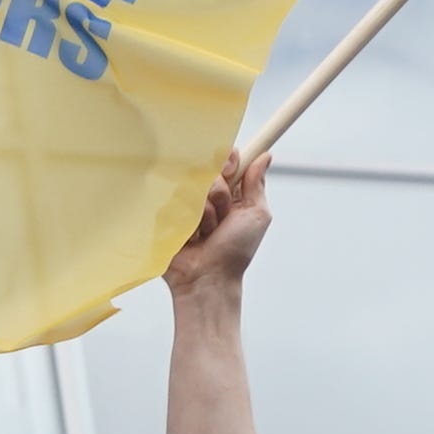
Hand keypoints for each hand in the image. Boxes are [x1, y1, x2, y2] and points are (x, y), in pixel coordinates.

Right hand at [172, 151, 272, 298]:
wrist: (207, 278)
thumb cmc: (236, 252)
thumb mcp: (257, 216)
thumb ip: (257, 185)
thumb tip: (264, 155)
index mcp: (233, 192)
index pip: (229, 159)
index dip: (229, 159)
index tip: (231, 169)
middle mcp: (210, 195)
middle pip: (209, 171)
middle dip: (219, 194)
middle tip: (222, 218)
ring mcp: (188, 204)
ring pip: (192, 188)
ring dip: (204, 214)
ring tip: (206, 234)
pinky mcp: (169, 214)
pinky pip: (174, 203)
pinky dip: (186, 222)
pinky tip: (190, 238)